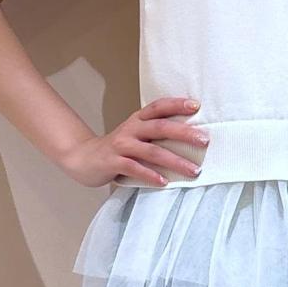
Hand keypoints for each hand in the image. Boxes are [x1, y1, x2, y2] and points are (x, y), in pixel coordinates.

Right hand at [59, 95, 209, 186]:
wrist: (82, 158)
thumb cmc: (116, 148)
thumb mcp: (135, 134)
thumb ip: (154, 133)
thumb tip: (189, 137)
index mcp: (137, 119)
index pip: (158, 107)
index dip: (177, 104)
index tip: (197, 105)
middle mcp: (130, 129)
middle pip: (160, 127)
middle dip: (184, 133)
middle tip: (205, 141)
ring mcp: (121, 145)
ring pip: (152, 151)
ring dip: (175, 161)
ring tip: (193, 171)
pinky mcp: (113, 162)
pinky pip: (135, 168)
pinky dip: (151, 175)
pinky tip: (165, 182)